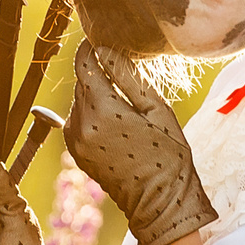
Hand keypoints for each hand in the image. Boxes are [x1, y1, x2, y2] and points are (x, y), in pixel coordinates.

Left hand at [64, 45, 215, 244]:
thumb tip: (106, 50)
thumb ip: (128, 77)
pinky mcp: (76, 153)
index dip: (90, 49)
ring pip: (79, 102)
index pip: (84, 65)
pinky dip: (92, 114)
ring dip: (95, 95)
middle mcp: (81, 125)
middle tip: (124, 74)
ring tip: (125, 105)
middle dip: (98, 74)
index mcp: (102, 110)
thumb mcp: (156, 110)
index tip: (100, 41)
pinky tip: (116, 122)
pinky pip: (78, 121)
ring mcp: (75, 141)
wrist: (160, 202)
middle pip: (82, 83)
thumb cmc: (168, 154)